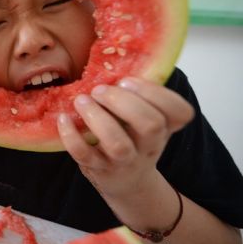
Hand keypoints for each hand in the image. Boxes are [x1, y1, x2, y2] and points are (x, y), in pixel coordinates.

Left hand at [57, 77, 193, 198]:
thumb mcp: (145, 120)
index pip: (180, 112)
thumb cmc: (133, 141)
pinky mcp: (98, 169)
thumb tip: (115, 60)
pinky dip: (71, 135)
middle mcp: (149, 146)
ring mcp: (124, 161)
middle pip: (150, 124)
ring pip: (118, 143)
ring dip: (98, 117)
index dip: (157, 94)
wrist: (127, 183)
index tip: (128, 80)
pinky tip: (63, 118)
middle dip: (124, 101)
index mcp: (164, 128)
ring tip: (82, 100)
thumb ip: (139, 97)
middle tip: (100, 90)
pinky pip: (84, 155)